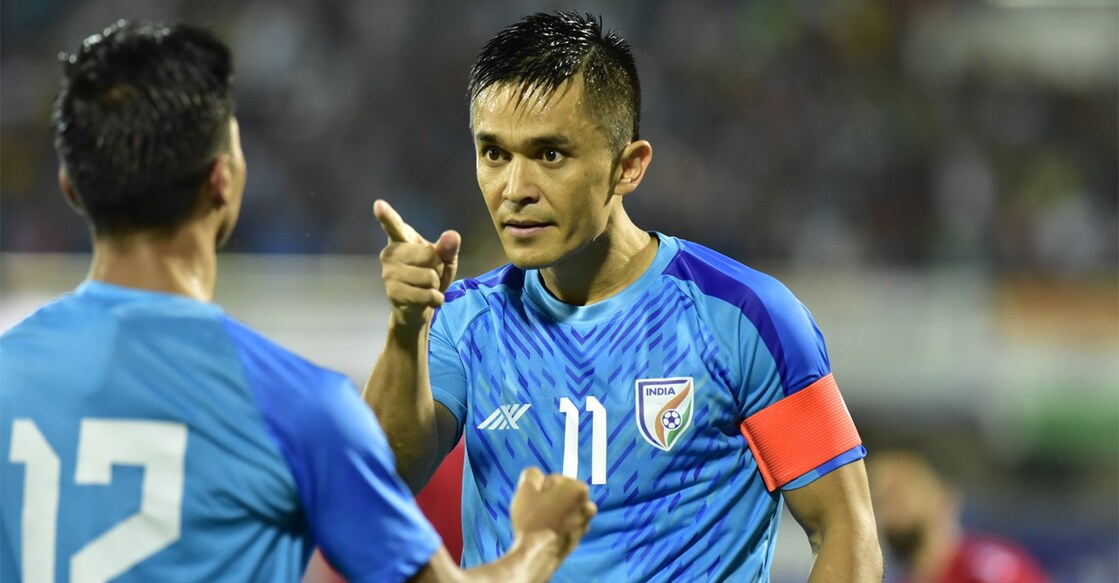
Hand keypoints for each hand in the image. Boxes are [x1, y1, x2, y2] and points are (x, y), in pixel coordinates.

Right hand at [374, 199, 460, 327]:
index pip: (394, 225)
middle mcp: (390, 254)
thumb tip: (452, 236)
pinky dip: (436, 299)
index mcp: (401, 239)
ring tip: (426, 287)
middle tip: (429, 273)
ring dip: (436, 285)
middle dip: (438, 267)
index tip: (379, 205)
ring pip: (429, 277)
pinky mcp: (393, 293)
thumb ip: (447, 247)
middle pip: (429, 255)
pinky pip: (427, 295)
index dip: (387, 215)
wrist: (419, 307)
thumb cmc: (430, 276)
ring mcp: (389, 274)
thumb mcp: (445, 260)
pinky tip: (429, 299)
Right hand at [509, 467, 596, 560]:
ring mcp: (584, 524)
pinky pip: (566, 527)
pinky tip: (544, 532)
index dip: (540, 488)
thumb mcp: (526, 487)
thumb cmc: (532, 518)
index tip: (533, 499)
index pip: (555, 479)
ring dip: (554, 513)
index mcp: (579, 489)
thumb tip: (536, 475)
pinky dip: (557, 527)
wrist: (537, 553)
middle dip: (550, 499)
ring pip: (565, 511)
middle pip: (563, 495)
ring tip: (539, 522)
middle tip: (535, 509)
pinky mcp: (578, 540)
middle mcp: (587, 506)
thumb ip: (532, 474)